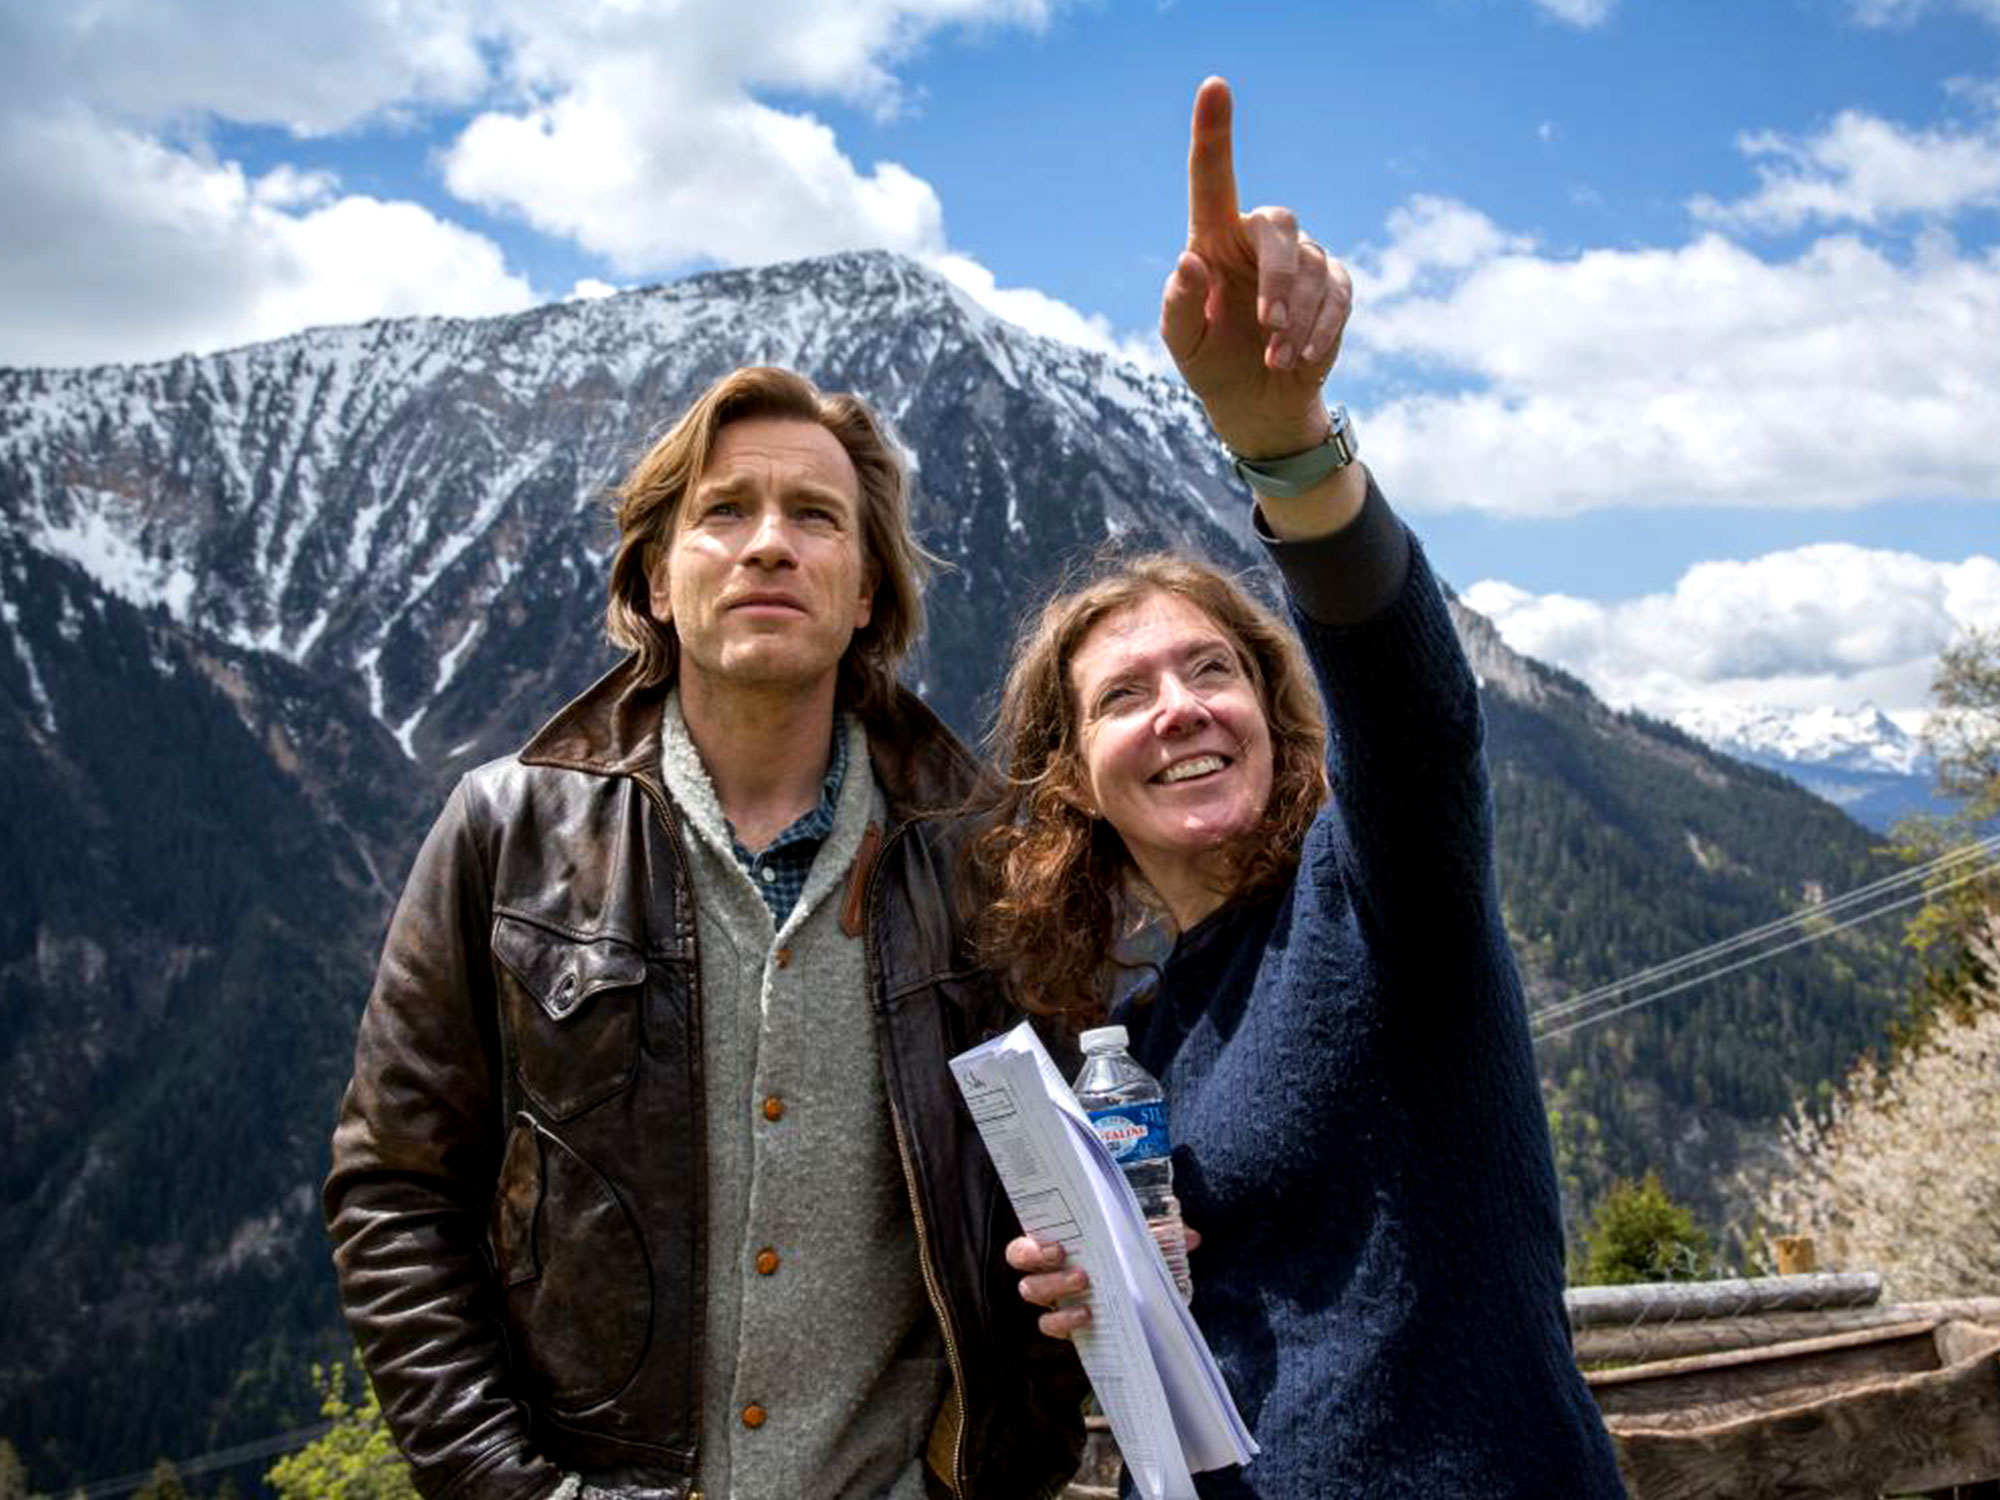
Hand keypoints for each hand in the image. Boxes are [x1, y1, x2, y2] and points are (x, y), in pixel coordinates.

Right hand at [1006, 1226, 1203, 1340]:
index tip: (1059, 1244)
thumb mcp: (1139, 1244)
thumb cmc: (1125, 1261)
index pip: (1027, 1236)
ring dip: (1055, 1287)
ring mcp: (1051, 1296)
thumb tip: (1192, 1237)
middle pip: (1020, 1262)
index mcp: (1056, 1239)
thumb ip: (1159, 1238)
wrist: (1132, 1306)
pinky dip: (1065, 1322)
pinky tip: (1090, 1317)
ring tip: (1086, 1287)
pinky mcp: (1061, 1322)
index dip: (1031, 1241)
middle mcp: (1045, 1266)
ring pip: (1031, 1292)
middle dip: (1040, 1259)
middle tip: (1073, 1262)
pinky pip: (1050, 1325)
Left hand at [1161, 76, 1351, 458]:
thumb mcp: (1183, 342)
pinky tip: (1296, 359)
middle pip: (1278, 225)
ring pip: (1312, 266)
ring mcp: (1302, 258)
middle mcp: (1258, 237)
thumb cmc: (1211, 359)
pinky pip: (1338, 294)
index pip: (1212, 177)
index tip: (1213, 86)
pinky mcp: (1335, 286)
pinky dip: (1319, 329)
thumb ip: (1179, 304)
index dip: (1214, 131)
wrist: (1255, 401)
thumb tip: (1189, 262)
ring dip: (1294, 318)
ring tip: (1275, 357)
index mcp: (1213, 236)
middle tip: (1266, 325)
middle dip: (1277, 277)